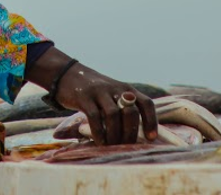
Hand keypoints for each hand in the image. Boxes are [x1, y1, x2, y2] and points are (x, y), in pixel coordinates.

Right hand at [27, 48, 157, 145]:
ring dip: (114, 134)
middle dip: (130, 132)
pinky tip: (100, 142)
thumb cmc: (95, 93)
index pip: (146, 103)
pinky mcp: (83, 97)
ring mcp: (99, 92)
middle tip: (126, 145)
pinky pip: (94, 116)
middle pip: (130, 112)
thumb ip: (124, 109)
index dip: (151, 121)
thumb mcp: (112, 95)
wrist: (68, 75)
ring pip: (113, 115)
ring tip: (112, 146)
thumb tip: (135, 136)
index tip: (151, 137)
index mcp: (127, 89)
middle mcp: (115, 89)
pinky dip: (99, 132)